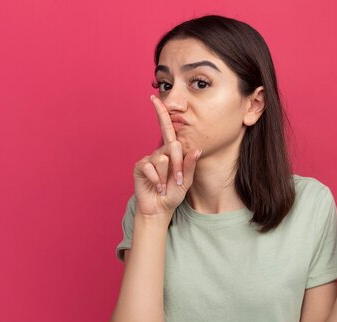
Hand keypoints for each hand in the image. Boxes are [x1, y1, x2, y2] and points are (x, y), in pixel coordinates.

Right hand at [133, 95, 201, 217]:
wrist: (160, 208)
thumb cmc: (173, 194)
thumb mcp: (186, 180)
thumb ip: (190, 165)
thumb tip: (197, 149)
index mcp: (171, 152)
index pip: (167, 129)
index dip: (161, 113)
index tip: (154, 98)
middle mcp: (159, 152)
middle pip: (172, 146)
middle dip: (178, 166)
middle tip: (178, 180)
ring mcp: (149, 159)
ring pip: (163, 159)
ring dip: (167, 176)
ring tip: (165, 185)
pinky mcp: (140, 167)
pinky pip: (151, 167)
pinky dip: (157, 180)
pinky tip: (157, 187)